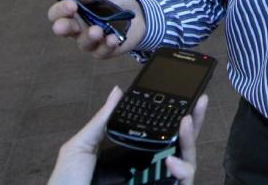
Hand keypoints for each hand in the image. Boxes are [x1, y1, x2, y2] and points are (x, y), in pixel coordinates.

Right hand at [48, 0, 146, 57]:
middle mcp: (78, 28)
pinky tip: (113, 39)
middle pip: (63, 30)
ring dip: (89, 37)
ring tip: (98, 31)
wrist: (140, 14)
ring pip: (83, 43)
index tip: (71, 5)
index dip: (60, 10)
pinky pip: (101, 52)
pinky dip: (107, 45)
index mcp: (75, 11)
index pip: (57, 13)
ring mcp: (90, 41)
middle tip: (74, 25)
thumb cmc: (118, 1)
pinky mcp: (103, 51)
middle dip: (64, 28)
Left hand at [48, 88, 208, 184]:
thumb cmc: (67, 184)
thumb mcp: (80, 148)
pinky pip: (182, 183)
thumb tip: (118, 91)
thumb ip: (102, 120)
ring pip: (186, 162)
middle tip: (199, 100)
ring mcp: (157, 184)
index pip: (158, 132)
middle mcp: (148, 168)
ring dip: (190, 140)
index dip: (172, 115)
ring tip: (185, 122)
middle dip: (194, 121)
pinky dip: (182, 170)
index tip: (181, 95)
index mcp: (131, 154)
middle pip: (179, 143)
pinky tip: (173, 161)